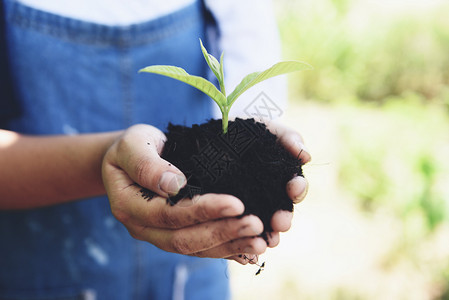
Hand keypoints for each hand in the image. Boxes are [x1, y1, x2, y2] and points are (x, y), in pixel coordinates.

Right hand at [102, 124, 267, 259]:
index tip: (236, 202)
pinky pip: (201, 248)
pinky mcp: (175, 235)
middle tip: (256, 225)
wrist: (130, 160)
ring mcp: (159, 236)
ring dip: (230, 245)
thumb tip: (175, 184)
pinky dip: (227, 250)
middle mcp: (143, 228)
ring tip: (261, 241)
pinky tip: (251, 250)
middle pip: (184, 240)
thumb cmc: (133, 147)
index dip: (203, 210)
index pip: (169, 214)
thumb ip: (147, 165)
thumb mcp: (133, 145)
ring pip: (196, 249)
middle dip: (223, 232)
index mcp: (129, 206)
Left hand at [230, 121, 310, 264]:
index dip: (298, 189)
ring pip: (263, 226)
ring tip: (268, 241)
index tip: (293, 188)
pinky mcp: (227, 215)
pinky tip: (246, 248)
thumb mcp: (266, 128)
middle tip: (280, 223)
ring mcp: (249, 207)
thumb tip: (306, 156)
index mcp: (281, 178)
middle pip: (282, 212)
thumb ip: (288, 137)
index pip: (295, 188)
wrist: (211, 135)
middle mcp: (269, 196)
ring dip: (268, 235)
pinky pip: (238, 230)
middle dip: (284, 218)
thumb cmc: (244, 131)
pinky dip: (244, 241)